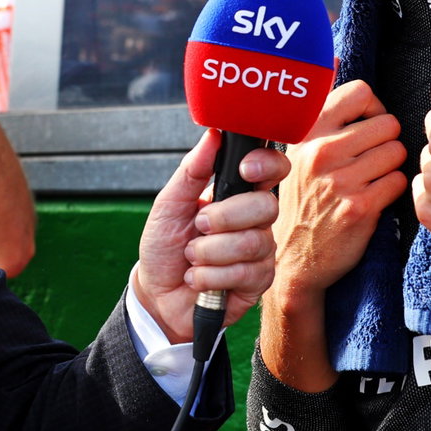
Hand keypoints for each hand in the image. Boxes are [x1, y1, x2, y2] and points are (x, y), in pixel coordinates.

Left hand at [133, 130, 289, 342]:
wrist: (157, 294)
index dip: (266, 165)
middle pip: (266, 206)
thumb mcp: (169, 204)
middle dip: (224, 217)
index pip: (273, 169)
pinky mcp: (258, 281)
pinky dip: (211, 276)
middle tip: (198, 226)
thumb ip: (191, 171)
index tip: (243, 169)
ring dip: (209, 252)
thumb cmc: (165, 246)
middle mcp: (255, 220)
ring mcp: (260, 251)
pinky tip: (198, 279)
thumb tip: (212, 135)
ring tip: (192, 257)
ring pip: (252, 242)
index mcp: (237, 194)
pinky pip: (246, 273)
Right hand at [270, 80, 407, 304]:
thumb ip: (319, 104)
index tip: (365, 126)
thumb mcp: (297, 147)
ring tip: (372, 179)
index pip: (361, 92)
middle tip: (372, 159)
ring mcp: (340, 180)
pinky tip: (376, 198)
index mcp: (307, 131)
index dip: (372, 108)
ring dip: (392, 166)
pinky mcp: (360, 207)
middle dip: (386, 140)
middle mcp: (320, 151)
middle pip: (387, 123)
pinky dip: (394, 190)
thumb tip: (334, 58)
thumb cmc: (301, 197)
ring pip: (397, 151)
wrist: (293, 258)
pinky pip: (399, 182)